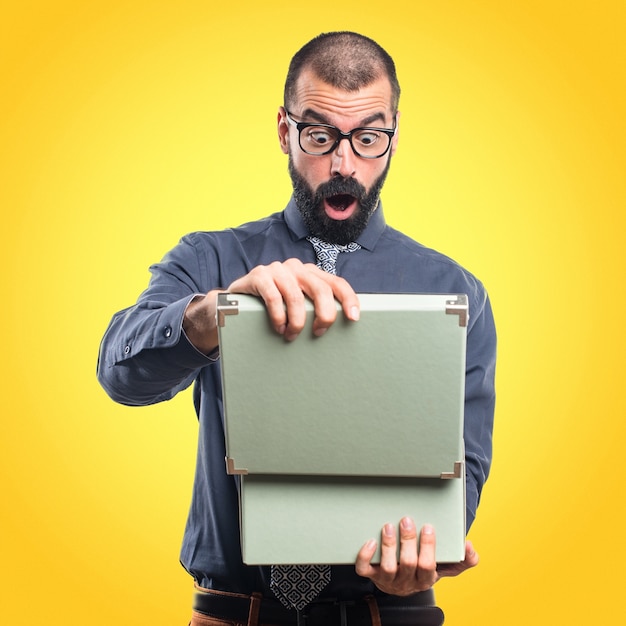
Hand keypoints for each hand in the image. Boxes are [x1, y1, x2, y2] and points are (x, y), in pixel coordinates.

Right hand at [227, 259, 359, 340]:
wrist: (235, 301)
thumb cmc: (272, 306)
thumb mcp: (296, 305)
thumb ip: (314, 308)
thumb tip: (337, 329)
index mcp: (311, 273)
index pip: (337, 283)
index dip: (349, 299)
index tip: (354, 318)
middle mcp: (297, 268)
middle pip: (321, 289)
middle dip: (324, 314)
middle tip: (319, 332)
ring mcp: (277, 269)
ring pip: (296, 296)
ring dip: (297, 321)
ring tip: (292, 336)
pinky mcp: (259, 275)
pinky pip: (273, 297)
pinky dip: (278, 316)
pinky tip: (278, 327)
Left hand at [354, 517, 478, 595]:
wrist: (403, 583)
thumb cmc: (425, 568)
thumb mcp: (447, 567)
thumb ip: (464, 559)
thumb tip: (469, 546)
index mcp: (426, 579)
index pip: (428, 567)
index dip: (428, 547)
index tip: (428, 527)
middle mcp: (407, 582)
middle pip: (409, 564)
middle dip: (408, 541)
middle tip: (407, 521)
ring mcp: (388, 579)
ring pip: (388, 567)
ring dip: (388, 546)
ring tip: (389, 527)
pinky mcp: (372, 575)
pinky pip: (364, 569)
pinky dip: (365, 555)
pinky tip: (370, 541)